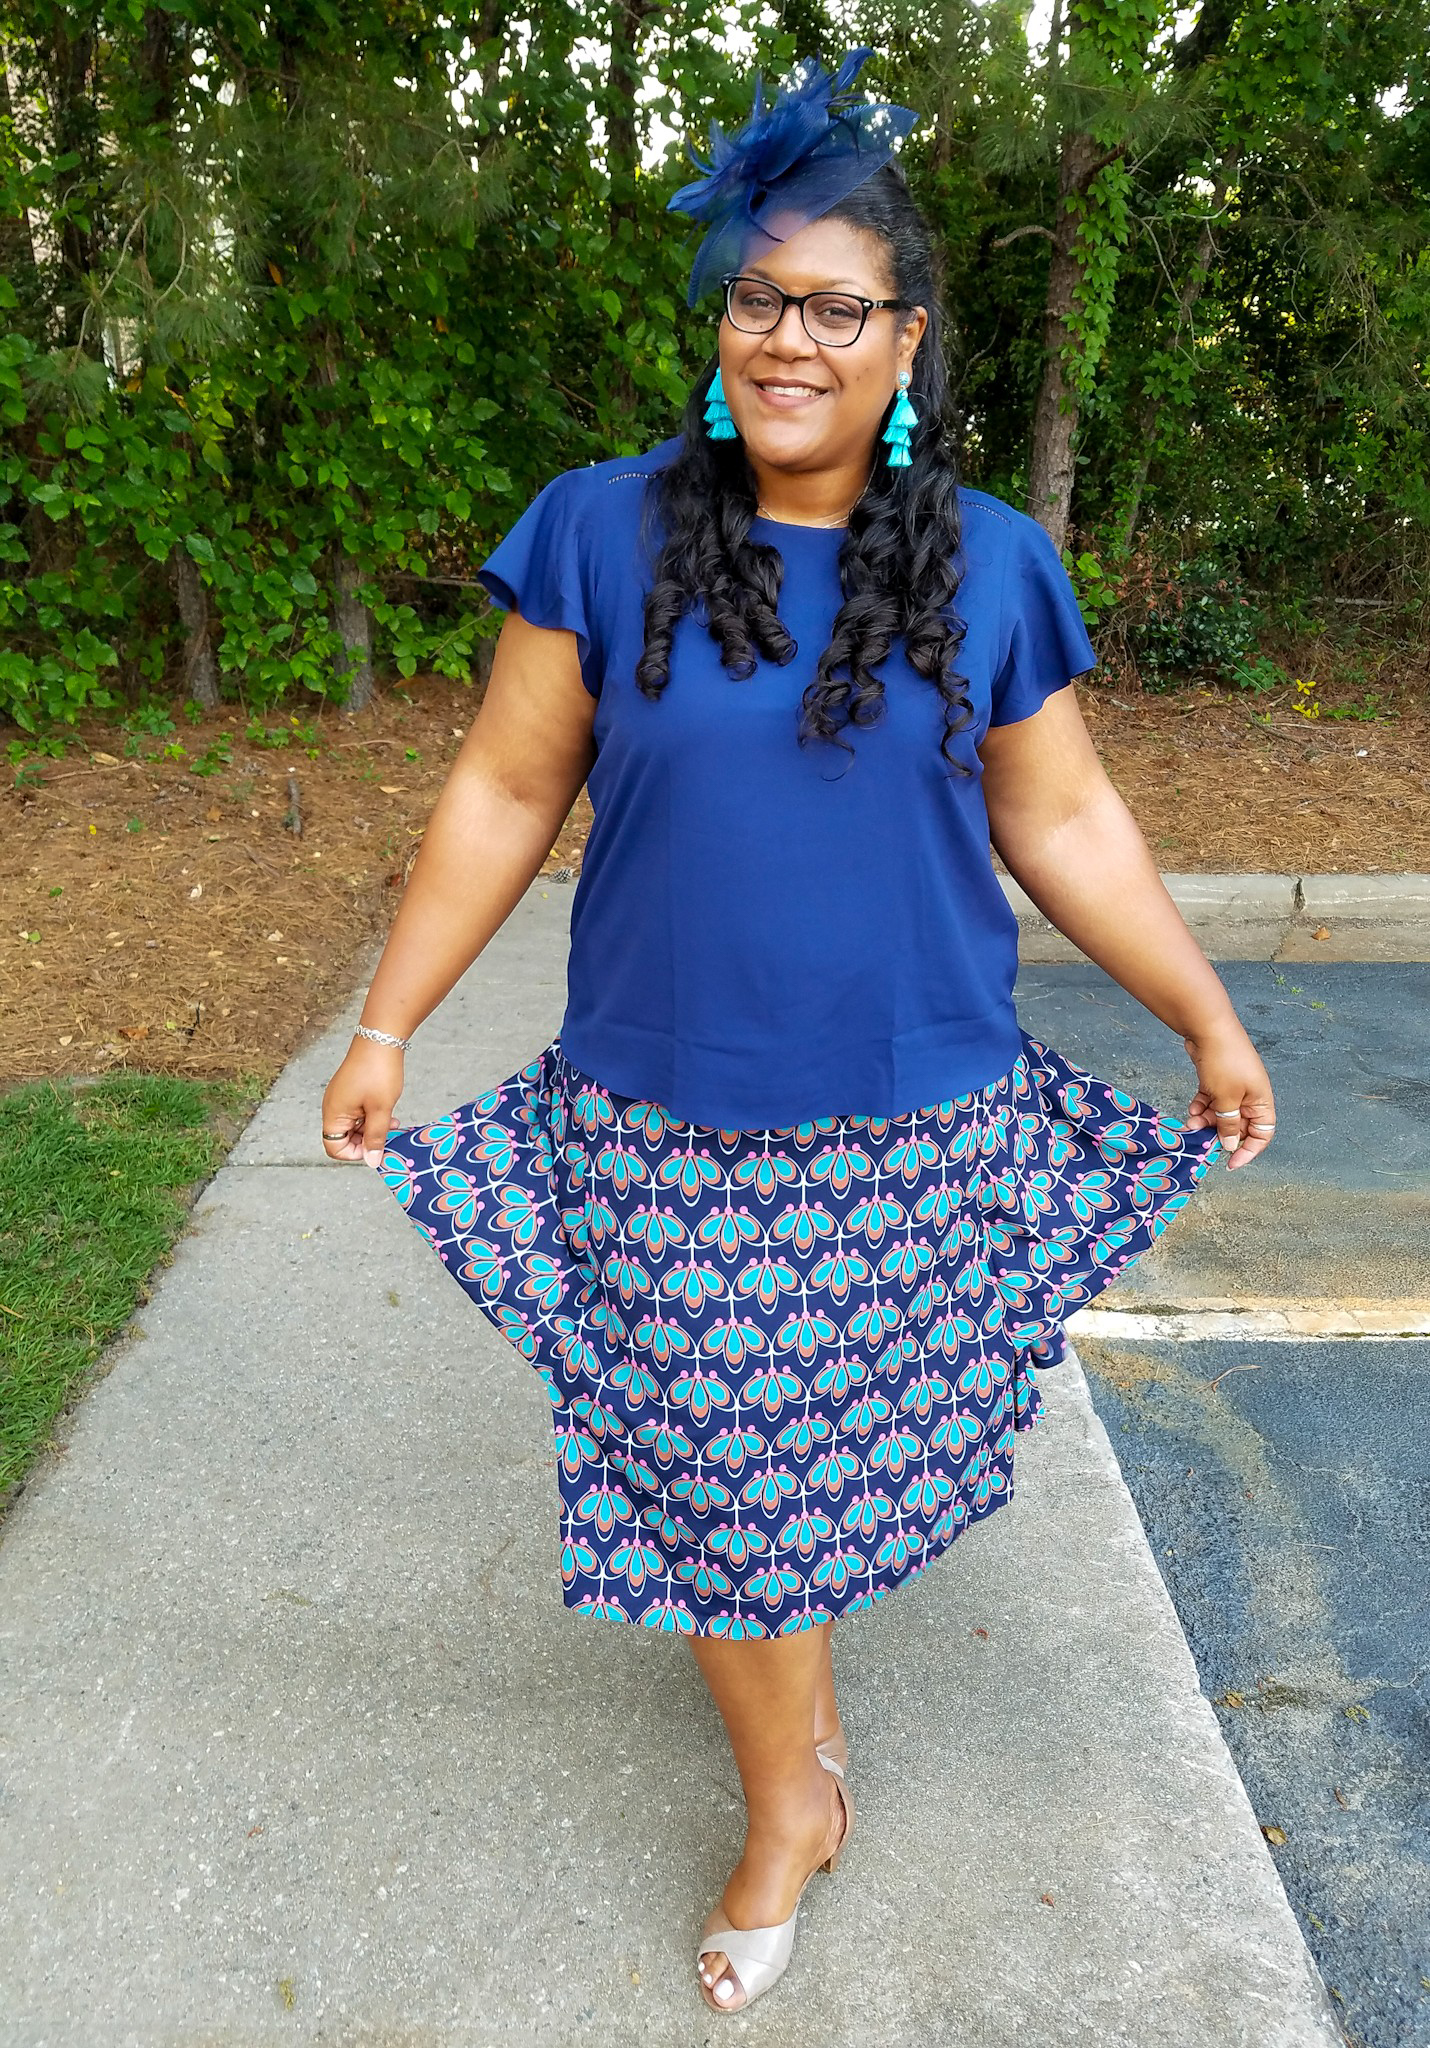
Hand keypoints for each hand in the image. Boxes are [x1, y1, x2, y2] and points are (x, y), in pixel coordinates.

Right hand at [321, 1039, 404, 1167]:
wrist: (381, 1038)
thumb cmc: (378, 1072)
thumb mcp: (380, 1110)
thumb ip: (376, 1138)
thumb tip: (372, 1161)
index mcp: (333, 1114)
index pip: (334, 1148)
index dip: (356, 1154)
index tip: (377, 1147)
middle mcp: (332, 1107)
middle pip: (343, 1138)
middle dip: (366, 1140)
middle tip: (388, 1135)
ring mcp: (341, 1098)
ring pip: (353, 1126)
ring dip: (372, 1128)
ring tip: (392, 1122)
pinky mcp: (350, 1090)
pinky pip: (357, 1112)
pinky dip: (372, 1116)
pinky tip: (387, 1111)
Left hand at [1182, 1019, 1275, 1170]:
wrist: (1208, 1028)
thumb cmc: (1224, 1062)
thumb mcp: (1226, 1099)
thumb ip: (1229, 1124)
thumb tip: (1231, 1145)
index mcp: (1261, 1101)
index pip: (1263, 1134)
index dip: (1249, 1150)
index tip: (1231, 1163)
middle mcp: (1250, 1096)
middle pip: (1238, 1125)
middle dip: (1220, 1133)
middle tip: (1202, 1139)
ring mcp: (1233, 1086)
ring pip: (1221, 1114)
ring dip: (1206, 1121)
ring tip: (1191, 1123)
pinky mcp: (1217, 1080)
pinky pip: (1211, 1101)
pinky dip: (1201, 1106)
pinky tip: (1191, 1109)